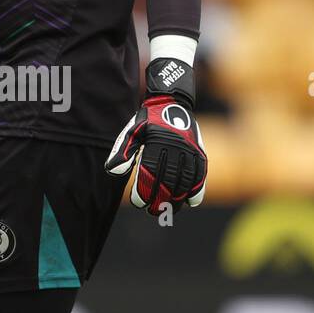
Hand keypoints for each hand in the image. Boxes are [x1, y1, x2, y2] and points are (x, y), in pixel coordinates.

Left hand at [105, 57, 206, 217]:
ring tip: (170, 210)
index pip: (150, 174)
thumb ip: (123, 151)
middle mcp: (175, 147)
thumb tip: (112, 171)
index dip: (145, 191)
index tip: (140, 203)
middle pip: (168, 181)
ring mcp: (190, 150)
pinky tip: (191, 202)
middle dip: (160, 200)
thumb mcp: (132, 131)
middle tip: (153, 211)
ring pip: (185, 181)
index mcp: (156, 143)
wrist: (172, 101)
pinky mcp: (199, 152)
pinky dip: (198, 189)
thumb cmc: (148, 120)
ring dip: (178, 199)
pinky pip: (201, 174)